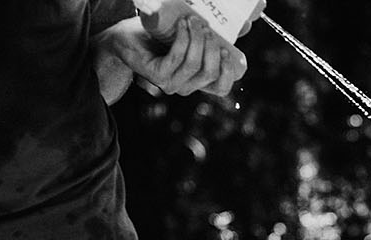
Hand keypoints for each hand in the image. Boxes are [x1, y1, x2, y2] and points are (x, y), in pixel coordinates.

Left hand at [100, 15, 247, 97]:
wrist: (124, 39)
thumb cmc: (157, 36)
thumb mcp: (189, 36)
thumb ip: (211, 34)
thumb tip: (246, 22)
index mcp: (197, 81)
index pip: (221, 88)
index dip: (228, 72)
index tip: (228, 50)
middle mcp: (186, 86)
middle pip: (210, 73)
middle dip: (212, 48)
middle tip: (206, 26)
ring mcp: (171, 83)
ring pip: (194, 64)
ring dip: (196, 39)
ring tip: (192, 20)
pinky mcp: (157, 75)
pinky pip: (176, 57)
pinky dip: (182, 38)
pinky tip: (181, 24)